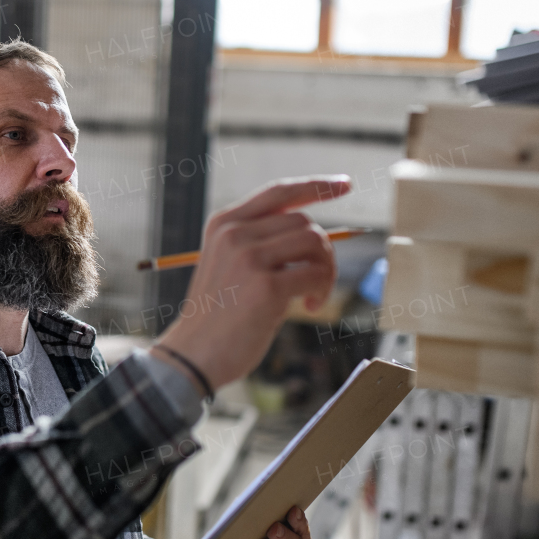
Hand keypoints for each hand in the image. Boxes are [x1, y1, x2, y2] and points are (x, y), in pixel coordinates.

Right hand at [153, 176, 350, 389]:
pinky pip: (315, 274)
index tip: (345, 184)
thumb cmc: (218, 316)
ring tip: (313, 294)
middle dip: (321, 250)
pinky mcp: (266, 286)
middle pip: (303, 221)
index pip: (278, 193)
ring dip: (325, 269)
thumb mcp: (228, 265)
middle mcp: (234, 234)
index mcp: (223, 224)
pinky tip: (308, 306)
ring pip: (314, 242)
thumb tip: (313, 234)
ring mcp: (249, 258)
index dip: (316, 186)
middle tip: (317, 280)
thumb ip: (260, 243)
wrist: (194, 354)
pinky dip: (321, 290)